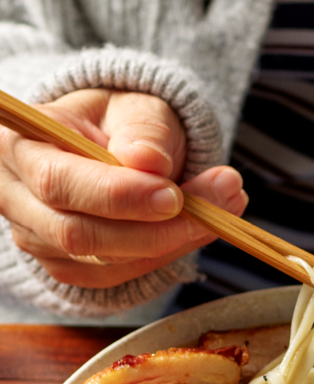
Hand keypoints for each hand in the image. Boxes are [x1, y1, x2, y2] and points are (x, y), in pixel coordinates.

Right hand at [0, 88, 246, 287]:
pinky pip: (120, 275)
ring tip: (222, 209)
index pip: (59, 183)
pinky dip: (164, 256)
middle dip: (153, 230)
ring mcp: (38, 238)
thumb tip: (148, 162)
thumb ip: (145, 131)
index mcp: (20, 145)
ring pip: (105, 262)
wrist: (116, 146)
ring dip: (170, 243)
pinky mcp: (68, 265)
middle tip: (215, 210)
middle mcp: (16, 197)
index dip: (118, 196)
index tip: (173, 196)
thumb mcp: (138, 108)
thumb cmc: (122, 122)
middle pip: (78, 234)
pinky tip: (195, 229)